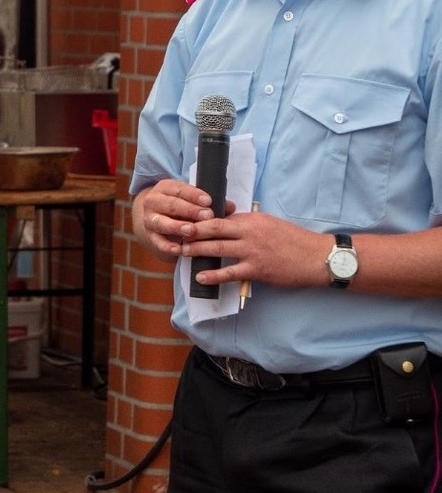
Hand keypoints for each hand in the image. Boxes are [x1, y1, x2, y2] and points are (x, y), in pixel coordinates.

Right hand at [133, 179, 218, 261]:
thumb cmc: (180, 206)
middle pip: (171, 205)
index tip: (209, 201)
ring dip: (177, 226)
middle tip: (207, 216)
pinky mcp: (150, 235)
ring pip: (161, 222)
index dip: (194, 195)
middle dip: (189, 210)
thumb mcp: (190, 199)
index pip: (179, 189)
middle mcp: (154, 201)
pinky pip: (158, 242)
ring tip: (192, 230)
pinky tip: (179, 249)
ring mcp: (149, 219)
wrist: (156, 216)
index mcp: (165, 188)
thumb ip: (209, 203)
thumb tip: (230, 206)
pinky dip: (167, 246)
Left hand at [177, 212, 331, 289]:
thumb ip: (247, 224)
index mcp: (251, 219)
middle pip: (213, 229)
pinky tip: (200, 276)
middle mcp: (249, 232)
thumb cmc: (293, 239)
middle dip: (192, 230)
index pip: (220, 216)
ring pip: (217, 248)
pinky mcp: (257, 270)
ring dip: (197, 250)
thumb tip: (227, 225)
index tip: (186, 219)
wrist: (316, 257)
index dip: (201, 219)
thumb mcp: (269, 223)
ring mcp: (252, 251)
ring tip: (181, 252)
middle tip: (175, 232)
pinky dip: (213, 274)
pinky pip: (230, 272)